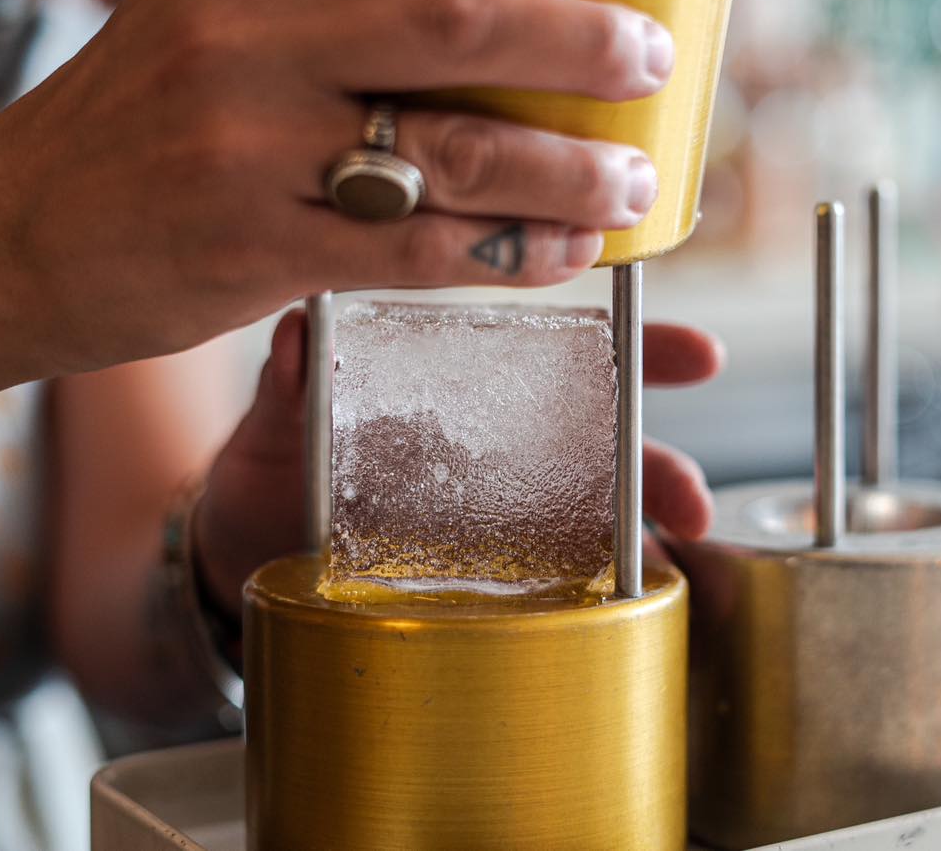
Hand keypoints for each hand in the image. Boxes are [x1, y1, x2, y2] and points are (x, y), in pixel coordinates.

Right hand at [0, 0, 672, 423]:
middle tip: (649, 58)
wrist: (14, 236)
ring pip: (455, 156)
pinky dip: (509, 253)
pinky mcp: (262, 251)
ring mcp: (254, 151)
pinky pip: (420, 254)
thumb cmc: (137, 120)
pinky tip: (564, 252)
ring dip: (567, 173)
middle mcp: (249, 42)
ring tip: (631, 178)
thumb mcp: (205, 4)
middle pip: (455, 26)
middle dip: (577, 42)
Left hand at [193, 309, 722, 612]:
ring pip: (594, 515)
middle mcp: (497, 447)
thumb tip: (299, 330)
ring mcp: (496, 516)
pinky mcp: (484, 581)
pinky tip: (617, 610)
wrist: (237, 563)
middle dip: (662, 463)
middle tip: (691, 500)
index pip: (563, 353)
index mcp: (465, 388)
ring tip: (662, 563)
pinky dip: (596, 595)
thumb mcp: (272, 427)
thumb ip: (289, 384)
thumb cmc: (266, 477)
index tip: (703, 355)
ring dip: (642, 536)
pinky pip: (557, 583)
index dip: (639, 347)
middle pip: (605, 441)